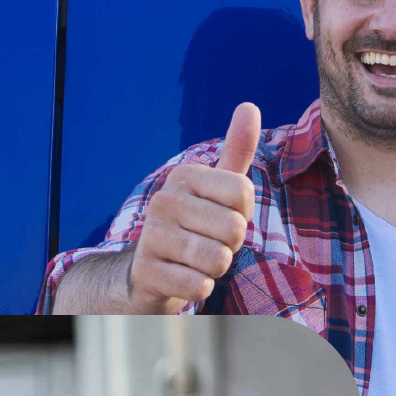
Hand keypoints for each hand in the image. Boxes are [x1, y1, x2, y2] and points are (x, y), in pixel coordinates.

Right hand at [127, 102, 260, 314]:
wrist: (151, 273)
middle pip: (234, 228)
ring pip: (218, 259)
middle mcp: (163, 200)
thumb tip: (249, 106)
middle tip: (211, 243)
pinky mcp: (145, 272)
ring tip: (197, 262)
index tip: (222, 216)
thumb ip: (236, 150)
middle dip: (231, 245)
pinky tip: (184, 279)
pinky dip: (200, 288)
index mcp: (184, 175)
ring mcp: (151, 236)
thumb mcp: (218, 188)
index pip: (243, 192)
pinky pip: (198, 286)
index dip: (243, 213)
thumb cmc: (197, 226)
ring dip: (216, 269)